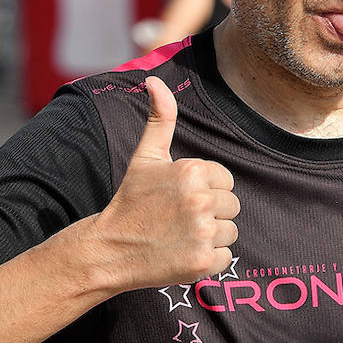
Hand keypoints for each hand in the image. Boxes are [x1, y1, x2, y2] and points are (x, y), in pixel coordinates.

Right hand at [88, 76, 238, 291]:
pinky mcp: (202, 262)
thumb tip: (154, 79)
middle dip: (210, 212)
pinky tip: (182, 253)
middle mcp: (200, 200)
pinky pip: (225, 257)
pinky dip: (207, 259)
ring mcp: (202, 233)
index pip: (226, 181)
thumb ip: (160, 118)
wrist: (110, 249)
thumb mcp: (146, 156)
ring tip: (180, 235)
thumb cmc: (131, 200)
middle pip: (233, 206)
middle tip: (178, 218)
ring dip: (210, 236)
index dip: (205, 190)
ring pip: (230, 232)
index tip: (179, 198)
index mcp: (192, 171)